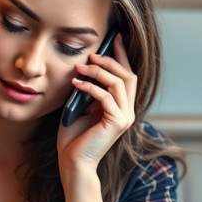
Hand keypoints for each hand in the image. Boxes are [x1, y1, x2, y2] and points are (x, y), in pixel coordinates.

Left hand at [56, 35, 136, 169]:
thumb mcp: (80, 107)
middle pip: (128, 76)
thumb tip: (86, 69)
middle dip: (111, 61)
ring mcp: (124, 117)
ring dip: (98, 72)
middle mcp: (127, 111)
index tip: (114, 39)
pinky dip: (90, 87)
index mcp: (121, 107)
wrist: (72, 162)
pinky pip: (106, 97)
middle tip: (92, 55)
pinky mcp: (116, 122)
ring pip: (119, 83)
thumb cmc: (73, 138)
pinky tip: (76, 84)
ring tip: (81, 68)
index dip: (122, 56)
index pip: (127, 77)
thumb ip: (88, 90)